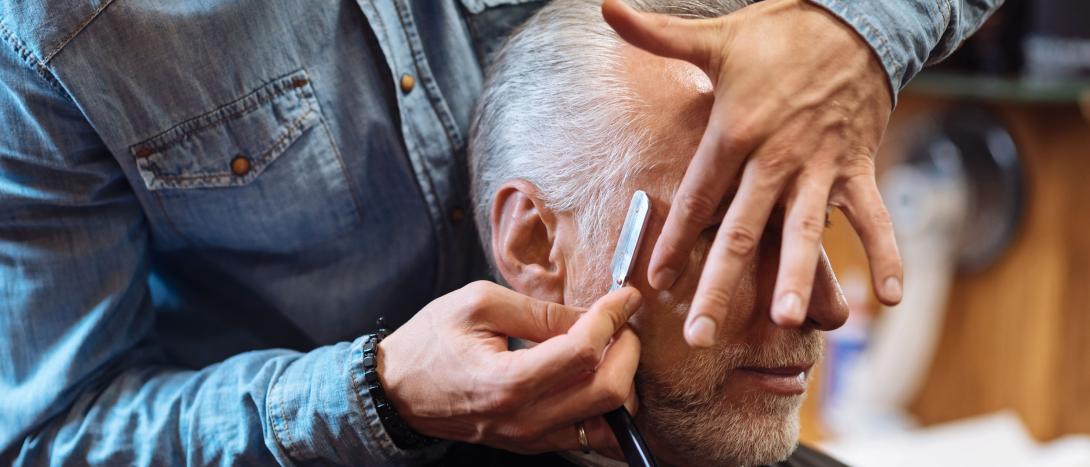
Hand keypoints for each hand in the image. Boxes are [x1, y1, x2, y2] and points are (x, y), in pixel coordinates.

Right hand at [378, 281, 641, 456]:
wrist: (397, 389)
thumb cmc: (431, 340)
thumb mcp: (479, 303)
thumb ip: (541, 311)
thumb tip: (594, 315)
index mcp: (507, 381)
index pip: (584, 351)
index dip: (613, 318)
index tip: (624, 297)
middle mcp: (524, 418)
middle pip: (610, 392)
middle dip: (628, 350)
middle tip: (620, 324)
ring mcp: (531, 438)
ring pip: (610, 422)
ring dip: (623, 382)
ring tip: (611, 350)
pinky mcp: (534, 444)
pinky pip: (593, 437)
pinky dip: (610, 409)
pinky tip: (600, 378)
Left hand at [602, 0, 902, 345]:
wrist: (855, 19)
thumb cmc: (778, 36)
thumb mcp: (716, 39)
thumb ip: (658, 35)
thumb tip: (605, 8)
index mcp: (734, 132)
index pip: (698, 197)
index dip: (675, 240)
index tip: (655, 281)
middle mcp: (775, 157)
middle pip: (741, 231)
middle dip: (720, 285)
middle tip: (701, 335)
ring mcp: (820, 167)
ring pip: (804, 231)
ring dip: (798, 276)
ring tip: (788, 320)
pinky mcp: (857, 167)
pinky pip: (873, 218)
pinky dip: (885, 255)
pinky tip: (887, 299)